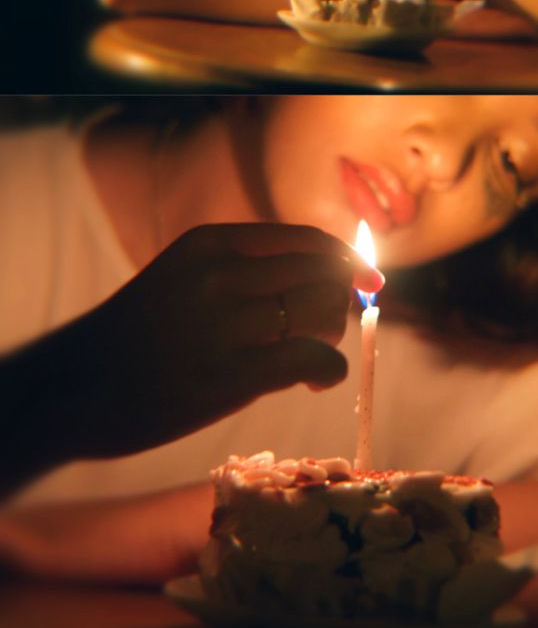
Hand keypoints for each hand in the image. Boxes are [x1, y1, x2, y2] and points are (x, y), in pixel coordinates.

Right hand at [2, 224, 382, 494]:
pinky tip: (317, 381)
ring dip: (333, 336)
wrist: (79, 387)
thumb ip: (243, 273)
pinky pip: (315, 358)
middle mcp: (222, 272)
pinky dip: (331, 368)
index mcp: (212, 242)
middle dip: (341, 302)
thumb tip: (327, 280)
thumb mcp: (184, 278)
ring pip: (324, 311)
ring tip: (311, 358)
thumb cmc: (138, 337)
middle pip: (323, 273)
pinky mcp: (233, 373)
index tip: (369, 280)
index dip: (347, 261)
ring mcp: (227, 321)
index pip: (306, 239)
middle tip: (327, 331)